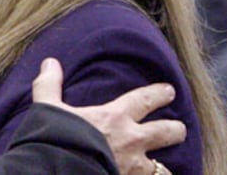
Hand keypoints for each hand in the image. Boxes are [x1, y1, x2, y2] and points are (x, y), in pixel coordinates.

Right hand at [32, 58, 182, 174]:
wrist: (58, 172)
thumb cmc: (56, 139)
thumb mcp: (47, 108)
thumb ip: (49, 85)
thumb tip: (49, 63)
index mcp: (114, 117)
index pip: (144, 100)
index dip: (158, 94)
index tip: (169, 90)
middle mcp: (131, 141)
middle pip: (166, 132)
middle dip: (176, 130)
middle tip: (179, 128)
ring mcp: (133, 168)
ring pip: (162, 168)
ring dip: (162, 167)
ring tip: (162, 167)